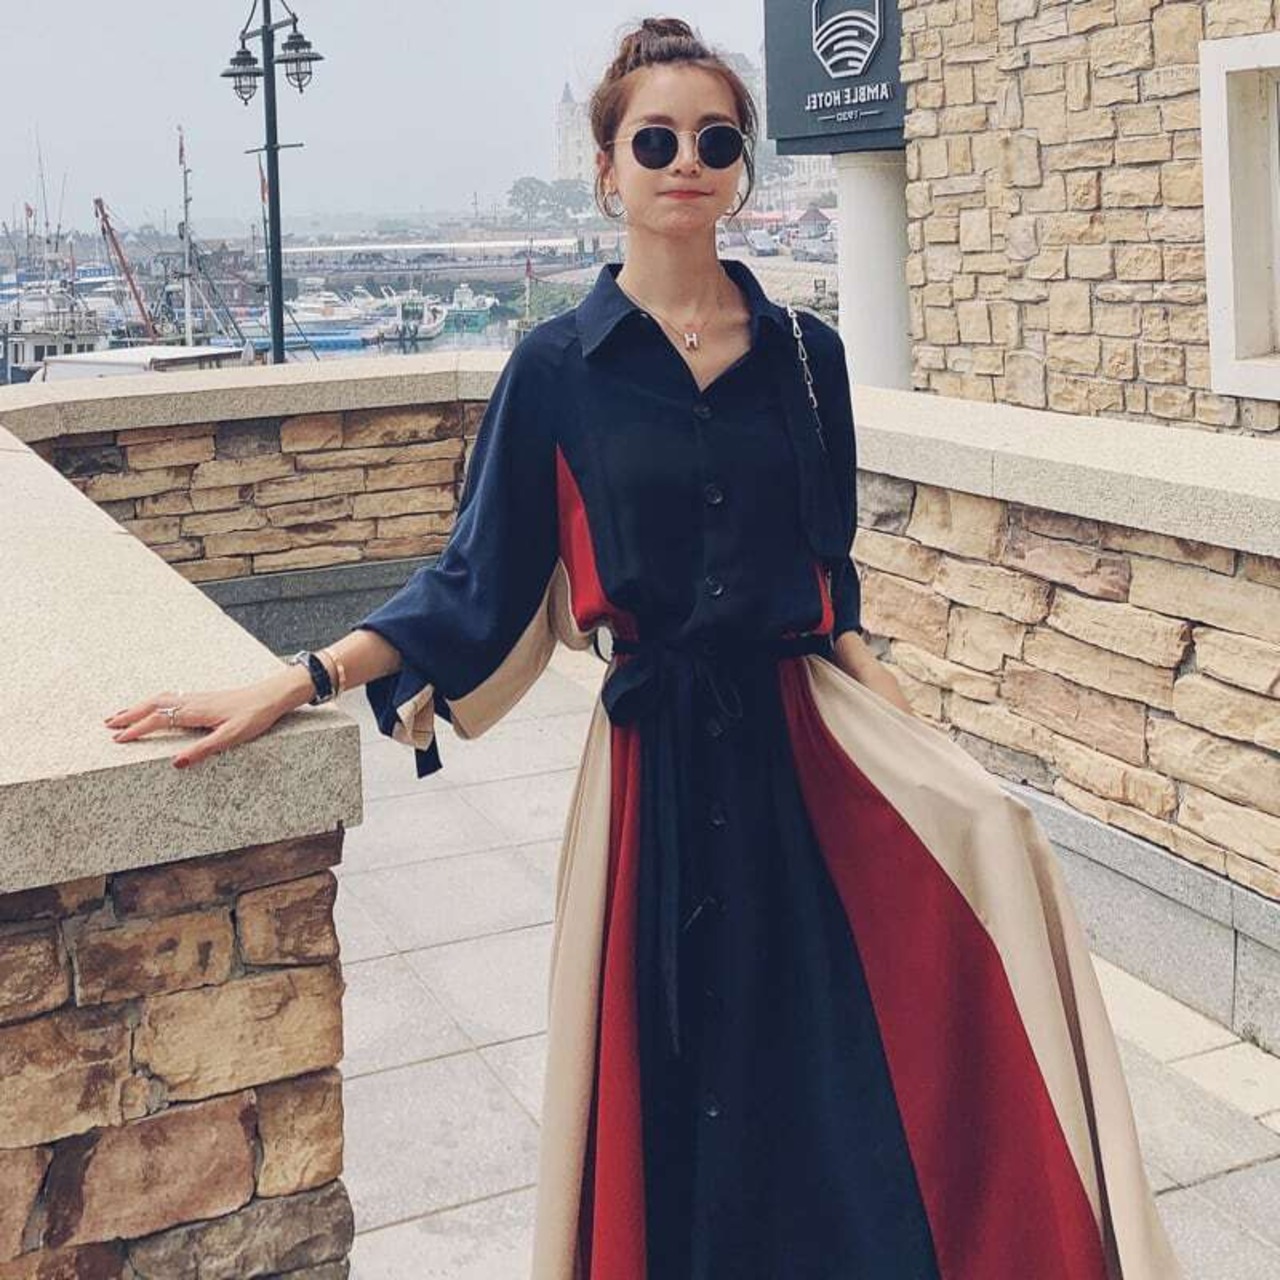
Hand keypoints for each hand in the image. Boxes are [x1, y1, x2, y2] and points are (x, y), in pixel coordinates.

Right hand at [103, 673, 306, 768]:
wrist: (270, 696)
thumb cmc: (254, 716)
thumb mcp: (231, 737)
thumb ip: (204, 750)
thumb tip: (176, 763)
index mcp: (195, 711)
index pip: (158, 719)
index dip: (137, 729)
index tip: (118, 738)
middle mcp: (192, 701)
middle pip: (152, 705)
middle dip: (128, 715)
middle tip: (107, 725)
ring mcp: (196, 697)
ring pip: (160, 699)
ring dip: (138, 707)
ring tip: (120, 715)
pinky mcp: (202, 697)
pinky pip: (170, 697)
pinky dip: (153, 702)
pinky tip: (152, 707)